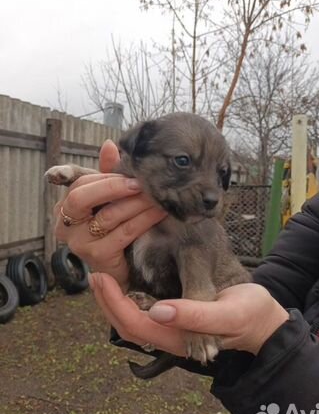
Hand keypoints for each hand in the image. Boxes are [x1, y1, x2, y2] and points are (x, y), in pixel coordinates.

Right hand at [54, 140, 165, 287]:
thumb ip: (107, 174)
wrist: (121, 268)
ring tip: (157, 194)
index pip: (79, 183)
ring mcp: (79, 243)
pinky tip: (159, 212)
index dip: (105, 177)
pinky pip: (124, 232)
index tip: (131, 172)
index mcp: (64, 208)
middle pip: (81, 198)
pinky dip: (144, 219)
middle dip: (113, 187)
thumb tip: (109, 144)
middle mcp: (64, 226)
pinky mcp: (97, 257)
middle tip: (140, 182)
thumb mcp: (108, 199)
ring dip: (137, 202)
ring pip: (109, 215)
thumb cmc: (113, 229)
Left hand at [89, 272, 288, 355]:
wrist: (263, 319)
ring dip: (114, 301)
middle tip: (95, 275)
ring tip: (103, 277)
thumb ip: (195, 315)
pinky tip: (124, 282)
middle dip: (108, 303)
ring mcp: (172, 329)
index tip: (103, 279)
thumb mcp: (228, 313)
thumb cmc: (250, 314)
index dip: (115, 304)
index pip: (136, 326)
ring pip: (133, 320)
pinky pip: (143, 312)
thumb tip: (156, 310)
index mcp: (181, 338)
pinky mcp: (176, 319)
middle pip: (128, 325)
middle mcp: (171, 337)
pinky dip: (128, 298)